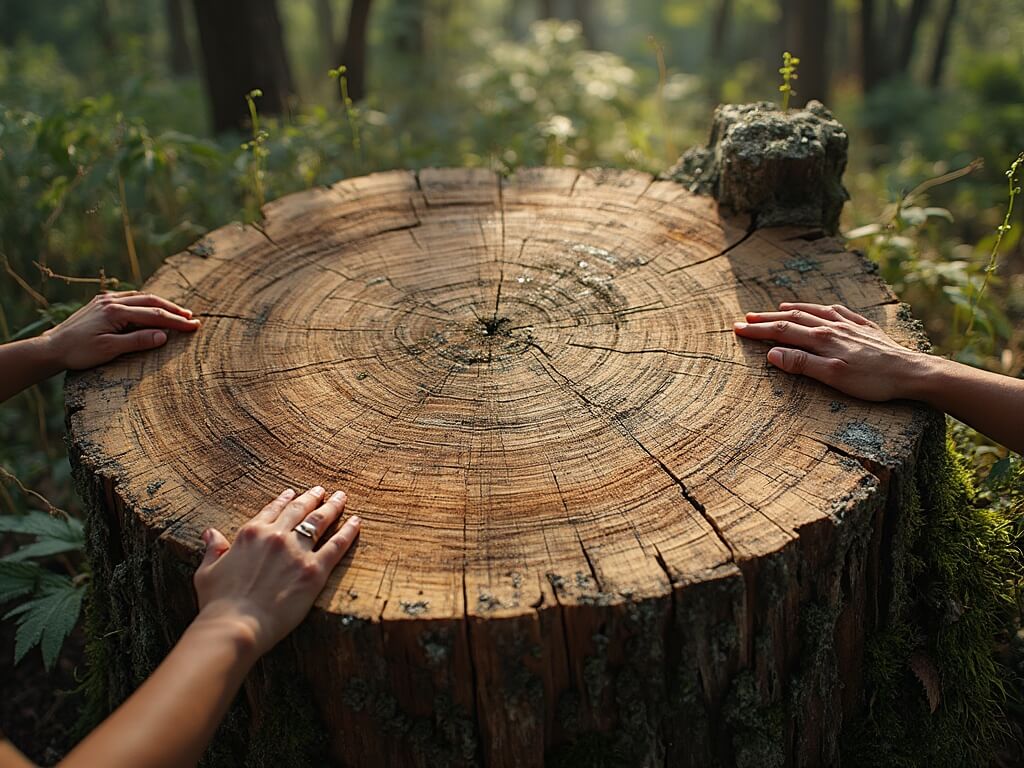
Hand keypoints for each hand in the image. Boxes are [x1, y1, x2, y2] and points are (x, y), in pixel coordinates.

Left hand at [42, 291, 199, 369]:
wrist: (51, 348)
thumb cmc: (79, 352)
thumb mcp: (109, 350)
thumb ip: (137, 341)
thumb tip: (163, 335)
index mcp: (115, 312)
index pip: (154, 315)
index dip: (176, 321)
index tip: (194, 326)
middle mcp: (111, 301)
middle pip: (151, 301)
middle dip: (173, 310)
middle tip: (192, 318)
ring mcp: (105, 300)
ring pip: (140, 297)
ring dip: (161, 304)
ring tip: (178, 312)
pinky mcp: (100, 303)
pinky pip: (129, 298)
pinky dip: (145, 302)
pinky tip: (151, 307)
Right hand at [192, 487, 361, 656]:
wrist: (236, 626)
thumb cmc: (218, 603)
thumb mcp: (208, 571)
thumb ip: (214, 549)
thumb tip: (210, 533)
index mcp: (250, 533)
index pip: (272, 509)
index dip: (284, 500)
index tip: (293, 493)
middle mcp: (275, 536)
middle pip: (300, 510)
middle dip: (313, 497)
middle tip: (323, 490)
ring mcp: (297, 551)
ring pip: (320, 521)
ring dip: (333, 507)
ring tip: (341, 497)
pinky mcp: (314, 570)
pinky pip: (337, 545)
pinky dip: (349, 531)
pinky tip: (357, 522)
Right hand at [732, 302, 925, 401]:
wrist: (913, 372)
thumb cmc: (874, 380)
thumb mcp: (834, 377)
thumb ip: (802, 364)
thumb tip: (772, 353)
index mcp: (822, 340)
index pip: (782, 332)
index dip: (758, 330)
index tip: (737, 328)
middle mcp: (833, 327)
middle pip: (794, 319)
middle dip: (768, 318)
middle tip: (746, 318)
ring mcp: (850, 325)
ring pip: (815, 312)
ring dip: (793, 310)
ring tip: (778, 308)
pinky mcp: (865, 328)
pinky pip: (839, 311)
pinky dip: (823, 308)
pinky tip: (822, 308)